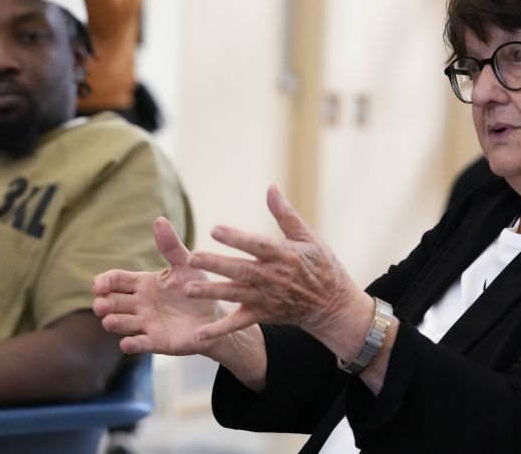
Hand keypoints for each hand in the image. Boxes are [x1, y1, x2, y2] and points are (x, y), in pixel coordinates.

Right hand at [93, 217, 222, 355]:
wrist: (216, 315)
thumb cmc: (197, 288)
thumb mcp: (186, 265)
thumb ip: (171, 246)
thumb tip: (159, 219)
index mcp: (142, 283)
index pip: (115, 280)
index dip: (104, 282)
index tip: (98, 285)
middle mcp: (139, 304)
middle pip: (113, 303)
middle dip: (104, 304)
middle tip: (101, 305)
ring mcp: (146, 324)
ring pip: (122, 323)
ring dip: (114, 323)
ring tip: (110, 321)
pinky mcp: (157, 341)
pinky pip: (140, 344)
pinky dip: (132, 345)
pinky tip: (127, 344)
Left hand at [184, 185, 369, 348]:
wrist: (332, 305)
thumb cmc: (321, 266)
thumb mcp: (309, 238)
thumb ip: (286, 215)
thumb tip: (271, 187)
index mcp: (285, 255)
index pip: (258, 245)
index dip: (237, 238)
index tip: (215, 230)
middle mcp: (274, 277)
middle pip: (242, 270)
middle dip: (216, 264)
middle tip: (192, 258)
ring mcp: (268, 298)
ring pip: (236, 294)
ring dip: (212, 292)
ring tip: (188, 289)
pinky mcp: (263, 314)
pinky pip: (239, 323)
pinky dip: (219, 329)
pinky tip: (199, 333)